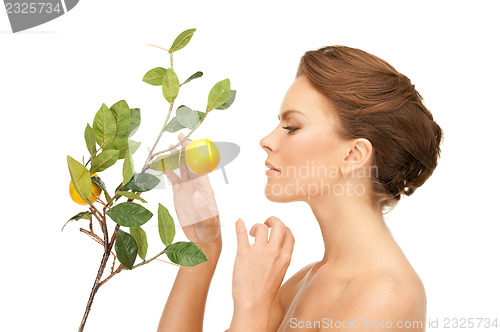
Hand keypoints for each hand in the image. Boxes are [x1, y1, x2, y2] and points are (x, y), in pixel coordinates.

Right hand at [163, 132, 220, 246]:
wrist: (203, 237)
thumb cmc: (210, 228)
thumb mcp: (208, 219)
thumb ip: (203, 207)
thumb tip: (196, 195)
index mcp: (205, 187)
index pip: (199, 166)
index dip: (195, 154)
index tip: (189, 143)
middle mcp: (196, 184)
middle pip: (190, 163)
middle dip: (185, 149)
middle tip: (178, 137)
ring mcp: (188, 188)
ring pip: (181, 168)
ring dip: (176, 158)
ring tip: (169, 147)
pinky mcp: (179, 194)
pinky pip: (173, 179)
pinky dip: (168, 171)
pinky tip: (163, 164)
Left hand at [232, 216, 294, 309]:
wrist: (254, 304)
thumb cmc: (265, 292)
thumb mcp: (280, 273)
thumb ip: (280, 258)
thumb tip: (274, 246)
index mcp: (285, 258)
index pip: (289, 234)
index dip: (283, 228)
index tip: (276, 230)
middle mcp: (274, 253)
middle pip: (279, 225)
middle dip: (272, 220)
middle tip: (265, 223)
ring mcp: (259, 253)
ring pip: (261, 227)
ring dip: (255, 227)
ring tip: (250, 234)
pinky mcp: (244, 254)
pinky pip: (242, 234)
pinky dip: (240, 225)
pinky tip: (238, 221)